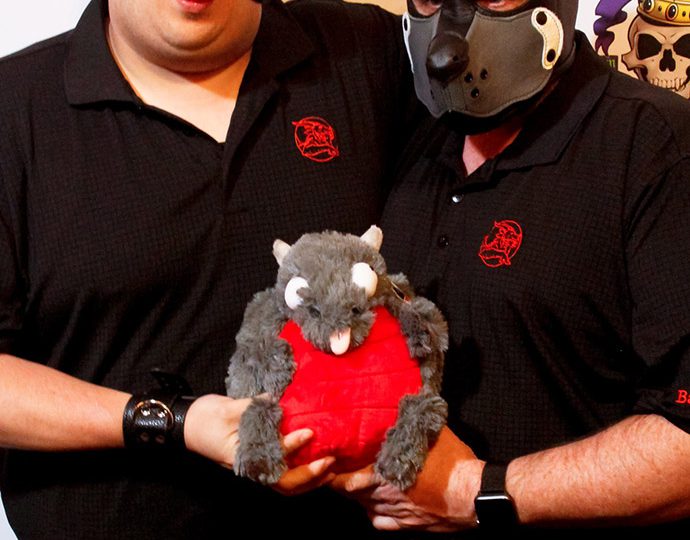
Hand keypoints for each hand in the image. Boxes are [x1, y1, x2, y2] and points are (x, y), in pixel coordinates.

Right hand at [183, 394, 334, 493]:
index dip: (292, 447)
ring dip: (310, 479)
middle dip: (310, 475)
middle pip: (285, 483)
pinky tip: (318, 460)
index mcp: (243, 458)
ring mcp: (258, 466)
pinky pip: (285, 471)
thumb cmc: (205, 419)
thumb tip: (276, 399)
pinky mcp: (261, 458)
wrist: (189, 424)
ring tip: (332, 466)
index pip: (273, 459)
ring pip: (287, 483)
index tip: (308, 432)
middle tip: (331, 460)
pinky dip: (303, 470)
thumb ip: (252, 406)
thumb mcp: (227, 409)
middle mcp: (253, 467)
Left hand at [330, 427, 481, 531]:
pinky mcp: (408, 526)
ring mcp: (396, 514)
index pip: (346, 478)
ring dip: (359, 495)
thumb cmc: (454, 463)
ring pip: (364, 507)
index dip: (334, 471)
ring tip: (356, 481)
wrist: (476, 496)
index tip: (329, 460)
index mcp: (385, 473)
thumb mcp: (432, 432)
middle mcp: (385, 497)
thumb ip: (413, 418)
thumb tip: (405, 398)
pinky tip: (378, 502)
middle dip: (343, 481)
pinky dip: (374, 512)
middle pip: (351, 494)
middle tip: (339, 467)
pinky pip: (379, 522)